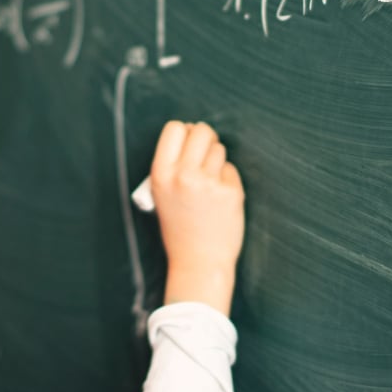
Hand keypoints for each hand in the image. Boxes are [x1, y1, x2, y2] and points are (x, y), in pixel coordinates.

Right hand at [149, 121, 244, 314]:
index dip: (184, 131)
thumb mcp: (161, 195)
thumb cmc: (180, 229)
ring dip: (217, 160)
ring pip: (219, 149)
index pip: (174, 128)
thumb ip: (172, 165)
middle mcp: (183, 175)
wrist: (199, 262)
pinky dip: (228, 180)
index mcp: (161, 174)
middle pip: (201, 131)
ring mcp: (208, 183)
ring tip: (210, 184)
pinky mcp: (231, 192)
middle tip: (205, 154)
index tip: (189, 142)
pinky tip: (220, 199)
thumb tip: (190, 132)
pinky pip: (231, 170)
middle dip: (205, 138)